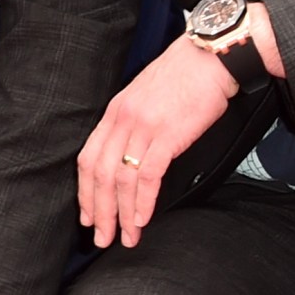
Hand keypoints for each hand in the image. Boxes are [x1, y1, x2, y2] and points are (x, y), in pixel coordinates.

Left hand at [77, 33, 237, 247]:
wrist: (210, 57)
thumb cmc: (184, 77)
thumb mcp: (144, 97)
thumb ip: (132, 124)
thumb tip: (130, 156)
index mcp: (114, 113)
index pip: (88, 159)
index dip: (85, 192)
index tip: (87, 216)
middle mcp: (122, 120)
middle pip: (99, 174)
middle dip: (98, 211)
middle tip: (101, 238)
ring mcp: (143, 128)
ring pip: (121, 180)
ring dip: (121, 214)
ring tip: (125, 238)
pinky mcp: (166, 135)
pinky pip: (147, 176)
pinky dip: (142, 202)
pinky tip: (142, 219)